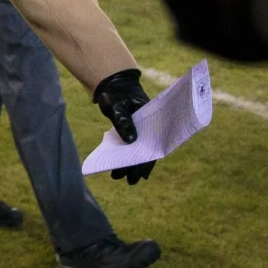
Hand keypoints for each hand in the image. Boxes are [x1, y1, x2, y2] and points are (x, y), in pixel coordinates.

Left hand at [94, 68, 154, 184]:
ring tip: (118, 177)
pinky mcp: (132, 131)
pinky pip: (132, 146)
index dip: (148, 161)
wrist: (113, 86)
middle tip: (129, 181)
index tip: (142, 175)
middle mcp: (150, 128)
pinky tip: (123, 170)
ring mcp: (142, 130)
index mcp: (153, 121)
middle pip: (146, 151)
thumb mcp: (118, 107)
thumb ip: (123, 122)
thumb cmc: (117, 95)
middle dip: (137, 167)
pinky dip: (127, 157)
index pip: (154, 144)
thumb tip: (131, 141)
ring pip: (138, 151)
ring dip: (130, 164)